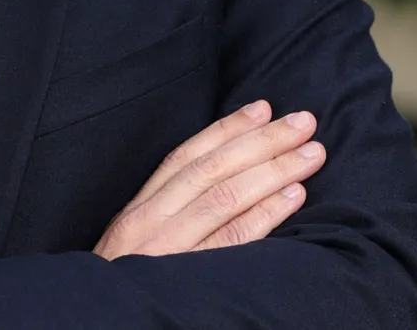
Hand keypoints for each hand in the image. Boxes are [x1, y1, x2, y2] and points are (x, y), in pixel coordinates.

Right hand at [93, 101, 325, 259]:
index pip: (186, 157)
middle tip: (303, 123)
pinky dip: (267, 214)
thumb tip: (220, 175)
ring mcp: (170, 250)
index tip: (263, 108)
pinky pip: (235, 240)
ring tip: (311, 155)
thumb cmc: (126, 281)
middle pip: (213, 170)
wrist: (105, 320)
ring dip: (274, 171)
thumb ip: (165, 210)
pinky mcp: (191, 278)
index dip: (227, 129)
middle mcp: (151, 222)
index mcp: (138, 209)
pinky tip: (294, 196)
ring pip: (227, 198)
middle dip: (262, 141)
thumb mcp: (133, 241)